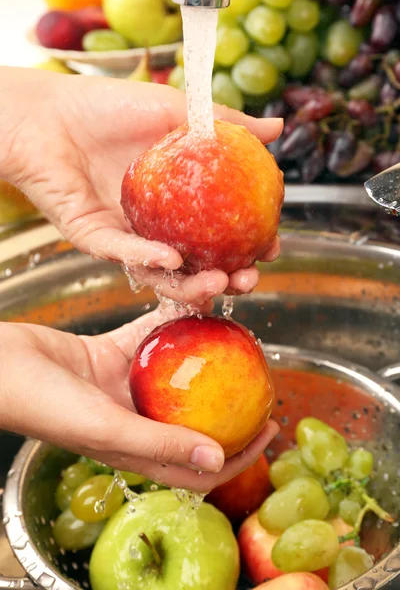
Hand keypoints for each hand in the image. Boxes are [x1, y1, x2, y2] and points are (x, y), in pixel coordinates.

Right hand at [0, 306, 278, 492]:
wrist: (0, 366)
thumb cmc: (43, 404)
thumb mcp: (106, 429)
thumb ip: (159, 445)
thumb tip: (218, 461)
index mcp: (137, 448)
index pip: (199, 464)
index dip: (239, 455)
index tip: (269, 430)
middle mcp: (136, 417)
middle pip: (195, 414)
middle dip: (231, 400)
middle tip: (261, 379)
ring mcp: (125, 384)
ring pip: (175, 369)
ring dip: (203, 353)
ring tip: (236, 333)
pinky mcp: (112, 352)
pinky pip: (150, 334)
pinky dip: (171, 320)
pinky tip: (196, 301)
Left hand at [1, 67, 282, 304]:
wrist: (50, 112)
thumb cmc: (111, 108)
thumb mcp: (178, 111)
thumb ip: (228, 125)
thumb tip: (278, 128)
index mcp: (179, 202)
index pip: (220, 233)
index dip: (247, 245)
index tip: (272, 248)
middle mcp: (158, 225)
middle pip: (197, 265)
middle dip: (226, 280)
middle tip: (249, 279)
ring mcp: (129, 236)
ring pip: (164, 274)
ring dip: (192, 285)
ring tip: (219, 284)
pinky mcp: (97, 239)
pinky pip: (126, 255)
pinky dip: (149, 258)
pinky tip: (173, 258)